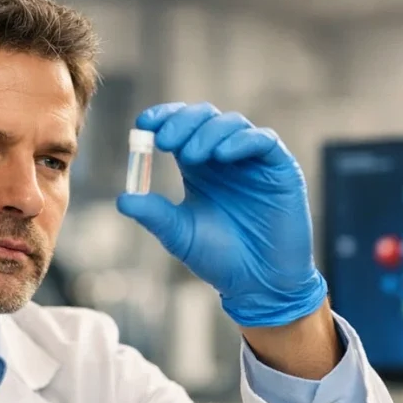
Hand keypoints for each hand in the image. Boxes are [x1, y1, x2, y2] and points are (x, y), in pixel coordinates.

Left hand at [116, 102, 326, 327]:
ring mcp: (253, 161)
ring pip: (232, 123)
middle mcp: (225, 157)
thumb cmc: (220, 259)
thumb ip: (154, 215)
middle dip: (182, 122)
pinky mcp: (280, 168)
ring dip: (207, 132)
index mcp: (199, 167)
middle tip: (164, 140)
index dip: (163, 118)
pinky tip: (222, 155)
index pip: (180, 128)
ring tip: (190, 156)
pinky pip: (264, 141)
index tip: (143, 124)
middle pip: (204, 117)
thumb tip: (123, 199)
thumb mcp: (181, 235)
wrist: (258, 284)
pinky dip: (241, 141)